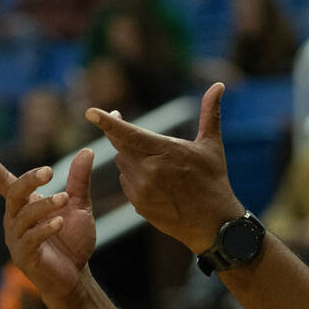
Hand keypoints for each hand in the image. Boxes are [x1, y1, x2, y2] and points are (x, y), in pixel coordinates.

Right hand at [0, 145, 95, 298]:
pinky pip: (30, 239)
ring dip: (45, 205)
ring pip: (23, 216)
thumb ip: (79, 180)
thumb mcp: (79, 206)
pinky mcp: (24, 256)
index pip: (3, 181)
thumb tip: (86, 151)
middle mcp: (15, 219)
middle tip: (49, 171)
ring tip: (65, 199)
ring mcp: (16, 238)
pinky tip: (60, 222)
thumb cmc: (72, 240)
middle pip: (14, 194)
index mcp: (24, 205)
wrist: (76, 276)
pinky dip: (45, 228)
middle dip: (29, 180)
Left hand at [87, 82, 244, 254]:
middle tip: (118, 122)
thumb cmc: (215, 181)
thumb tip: (219, 85)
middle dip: (120, 136)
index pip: (128, 134)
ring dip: (132, 159)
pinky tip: (156, 183)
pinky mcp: (139, 205)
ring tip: (157, 165)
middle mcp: (149, 171)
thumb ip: (209, 112)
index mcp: (165, 151)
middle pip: (121, 148)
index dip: (108, 123)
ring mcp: (142, 190)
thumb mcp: (212, 145)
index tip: (90, 113)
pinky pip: (128, 184)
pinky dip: (136, 178)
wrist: (214, 224)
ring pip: (124, 166)